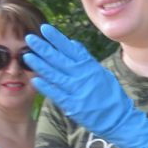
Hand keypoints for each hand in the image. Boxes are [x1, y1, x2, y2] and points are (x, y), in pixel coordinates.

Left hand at [24, 23, 147, 147]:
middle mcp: (82, 76)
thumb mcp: (102, 73)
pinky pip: (56, 94)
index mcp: (90, 67)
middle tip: (30, 38)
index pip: (70, 48)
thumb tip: (73, 44)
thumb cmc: (111, 95)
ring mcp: (78, 91)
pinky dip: (46, 87)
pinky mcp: (74, 106)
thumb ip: (86, 59)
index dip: (57, 38)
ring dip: (40, 65)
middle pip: (59, 59)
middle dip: (43, 48)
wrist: (120, 119)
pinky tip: (35, 80)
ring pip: (55, 75)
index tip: (45, 28)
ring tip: (28, 56)